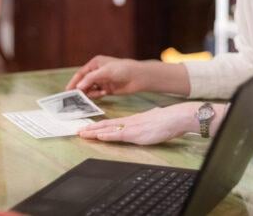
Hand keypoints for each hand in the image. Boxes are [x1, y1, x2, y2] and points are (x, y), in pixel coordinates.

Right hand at [66, 56, 145, 97]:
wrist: (138, 77)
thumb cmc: (122, 69)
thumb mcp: (105, 72)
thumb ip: (90, 79)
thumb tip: (79, 87)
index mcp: (95, 64)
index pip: (81, 73)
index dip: (74, 82)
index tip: (68, 91)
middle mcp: (97, 72)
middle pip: (84, 82)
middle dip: (80, 89)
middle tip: (74, 98)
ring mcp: (102, 81)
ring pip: (90, 89)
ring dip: (88, 93)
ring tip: (88, 97)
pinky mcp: (107, 89)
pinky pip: (97, 94)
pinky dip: (96, 95)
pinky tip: (100, 95)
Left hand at [78, 102, 198, 144]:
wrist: (175, 117)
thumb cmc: (166, 120)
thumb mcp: (152, 121)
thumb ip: (144, 123)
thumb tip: (144, 125)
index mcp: (132, 120)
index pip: (111, 123)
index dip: (98, 126)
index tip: (88, 128)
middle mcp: (129, 122)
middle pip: (105, 125)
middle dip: (91, 128)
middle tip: (78, 131)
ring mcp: (131, 127)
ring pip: (108, 129)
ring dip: (94, 132)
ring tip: (82, 134)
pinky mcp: (136, 133)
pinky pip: (118, 135)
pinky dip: (107, 135)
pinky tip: (99, 136)